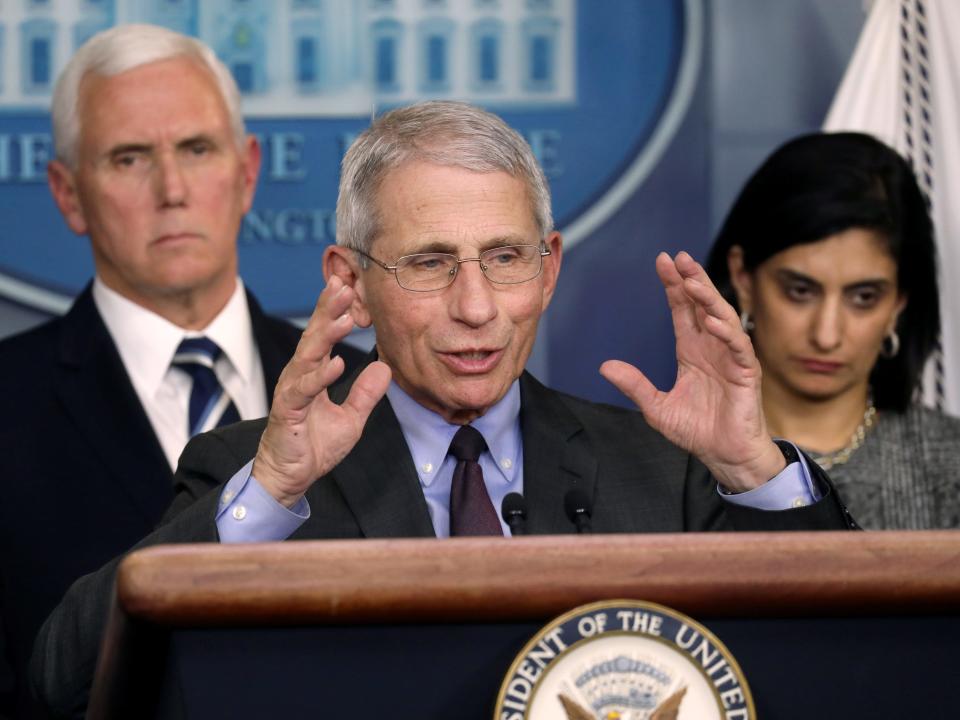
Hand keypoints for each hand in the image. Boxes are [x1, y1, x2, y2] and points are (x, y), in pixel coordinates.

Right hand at [253, 275, 390, 506]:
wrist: (289, 477)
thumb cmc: (314, 447)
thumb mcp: (351, 419)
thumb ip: (365, 393)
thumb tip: (384, 366)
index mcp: (312, 374)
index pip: (323, 336)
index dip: (333, 311)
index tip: (347, 285)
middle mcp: (299, 376)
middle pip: (314, 336)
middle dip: (329, 310)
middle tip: (344, 284)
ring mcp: (291, 392)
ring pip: (308, 356)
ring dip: (326, 335)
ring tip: (345, 317)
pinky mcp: (288, 412)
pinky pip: (304, 390)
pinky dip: (320, 376)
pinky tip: (336, 362)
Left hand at [600, 251, 783, 491]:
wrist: (724, 456)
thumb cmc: (698, 431)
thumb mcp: (656, 407)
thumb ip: (634, 385)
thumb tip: (605, 367)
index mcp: (691, 351)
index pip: (681, 310)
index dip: (673, 286)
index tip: (662, 262)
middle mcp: (711, 348)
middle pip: (701, 305)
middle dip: (691, 279)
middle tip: (678, 257)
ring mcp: (730, 357)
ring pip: (722, 318)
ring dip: (708, 299)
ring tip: (692, 281)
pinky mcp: (746, 373)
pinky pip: (738, 347)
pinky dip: (726, 332)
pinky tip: (712, 320)